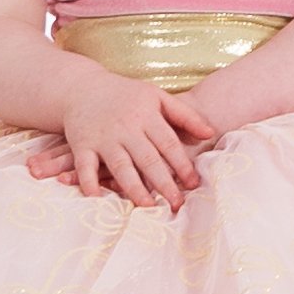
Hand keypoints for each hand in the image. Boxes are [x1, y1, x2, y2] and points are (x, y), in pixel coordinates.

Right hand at [49, 70, 217, 207]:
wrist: (83, 87)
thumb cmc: (127, 95)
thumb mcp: (157, 97)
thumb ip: (185, 115)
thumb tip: (210, 134)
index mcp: (146, 116)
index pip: (168, 143)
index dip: (182, 164)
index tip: (193, 184)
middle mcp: (126, 128)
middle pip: (147, 159)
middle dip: (163, 183)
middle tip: (176, 204)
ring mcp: (103, 138)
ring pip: (120, 166)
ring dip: (134, 188)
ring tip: (148, 206)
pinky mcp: (82, 145)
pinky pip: (85, 167)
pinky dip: (89, 183)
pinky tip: (99, 199)